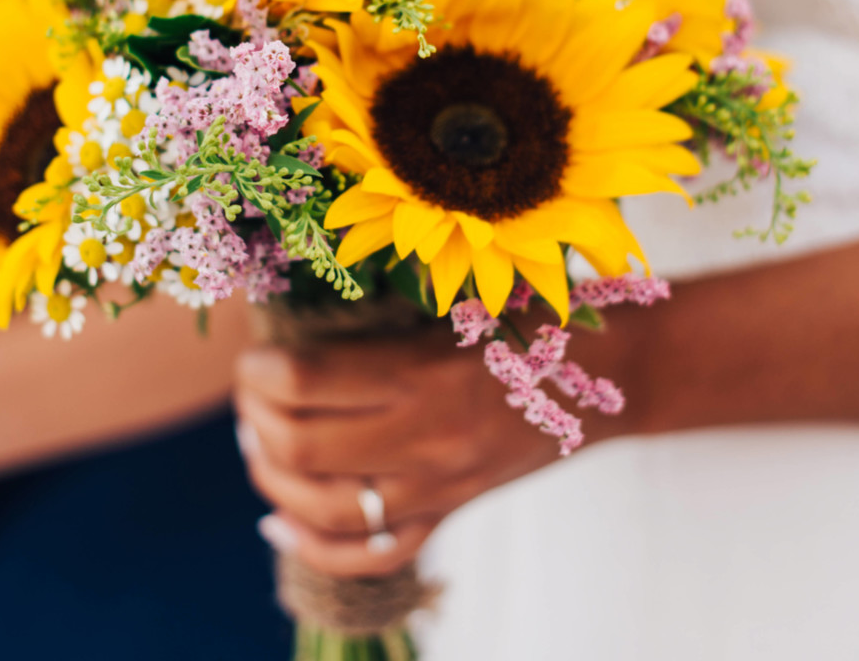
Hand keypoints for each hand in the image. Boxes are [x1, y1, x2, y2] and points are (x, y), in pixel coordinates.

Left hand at [235, 326, 601, 578]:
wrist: (609, 375)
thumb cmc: (527, 320)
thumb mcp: (452, 305)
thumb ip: (381, 326)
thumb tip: (296, 336)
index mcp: (422, 370)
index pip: (304, 380)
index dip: (259, 369)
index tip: (254, 355)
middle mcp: (425, 436)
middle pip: (300, 448)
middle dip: (254, 419)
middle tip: (248, 395)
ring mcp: (439, 486)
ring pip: (326, 508)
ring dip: (271, 476)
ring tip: (257, 443)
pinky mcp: (452, 511)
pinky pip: (375, 553)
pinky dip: (315, 544)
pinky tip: (280, 520)